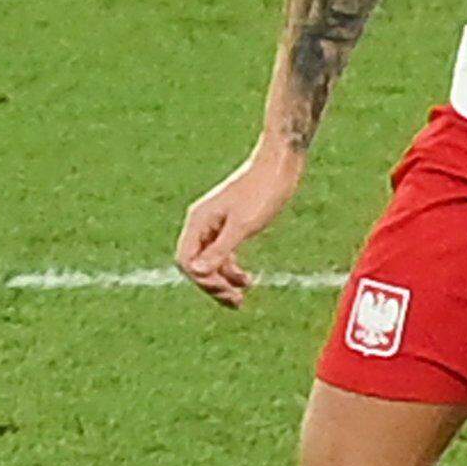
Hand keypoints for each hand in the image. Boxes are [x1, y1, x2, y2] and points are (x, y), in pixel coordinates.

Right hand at [176, 141, 304, 306]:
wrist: (279, 164)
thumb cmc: (263, 191)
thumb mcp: (243, 225)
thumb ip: (220, 250)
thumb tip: (198, 272)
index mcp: (199, 221)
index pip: (186, 261)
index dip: (203, 281)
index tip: (227, 291)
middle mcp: (201, 223)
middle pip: (195, 264)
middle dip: (212, 285)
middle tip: (236, 301)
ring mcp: (214, 223)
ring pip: (209, 261)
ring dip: (222, 281)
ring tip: (242, 297)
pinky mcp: (229, 223)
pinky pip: (221, 253)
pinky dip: (231, 269)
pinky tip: (246, 280)